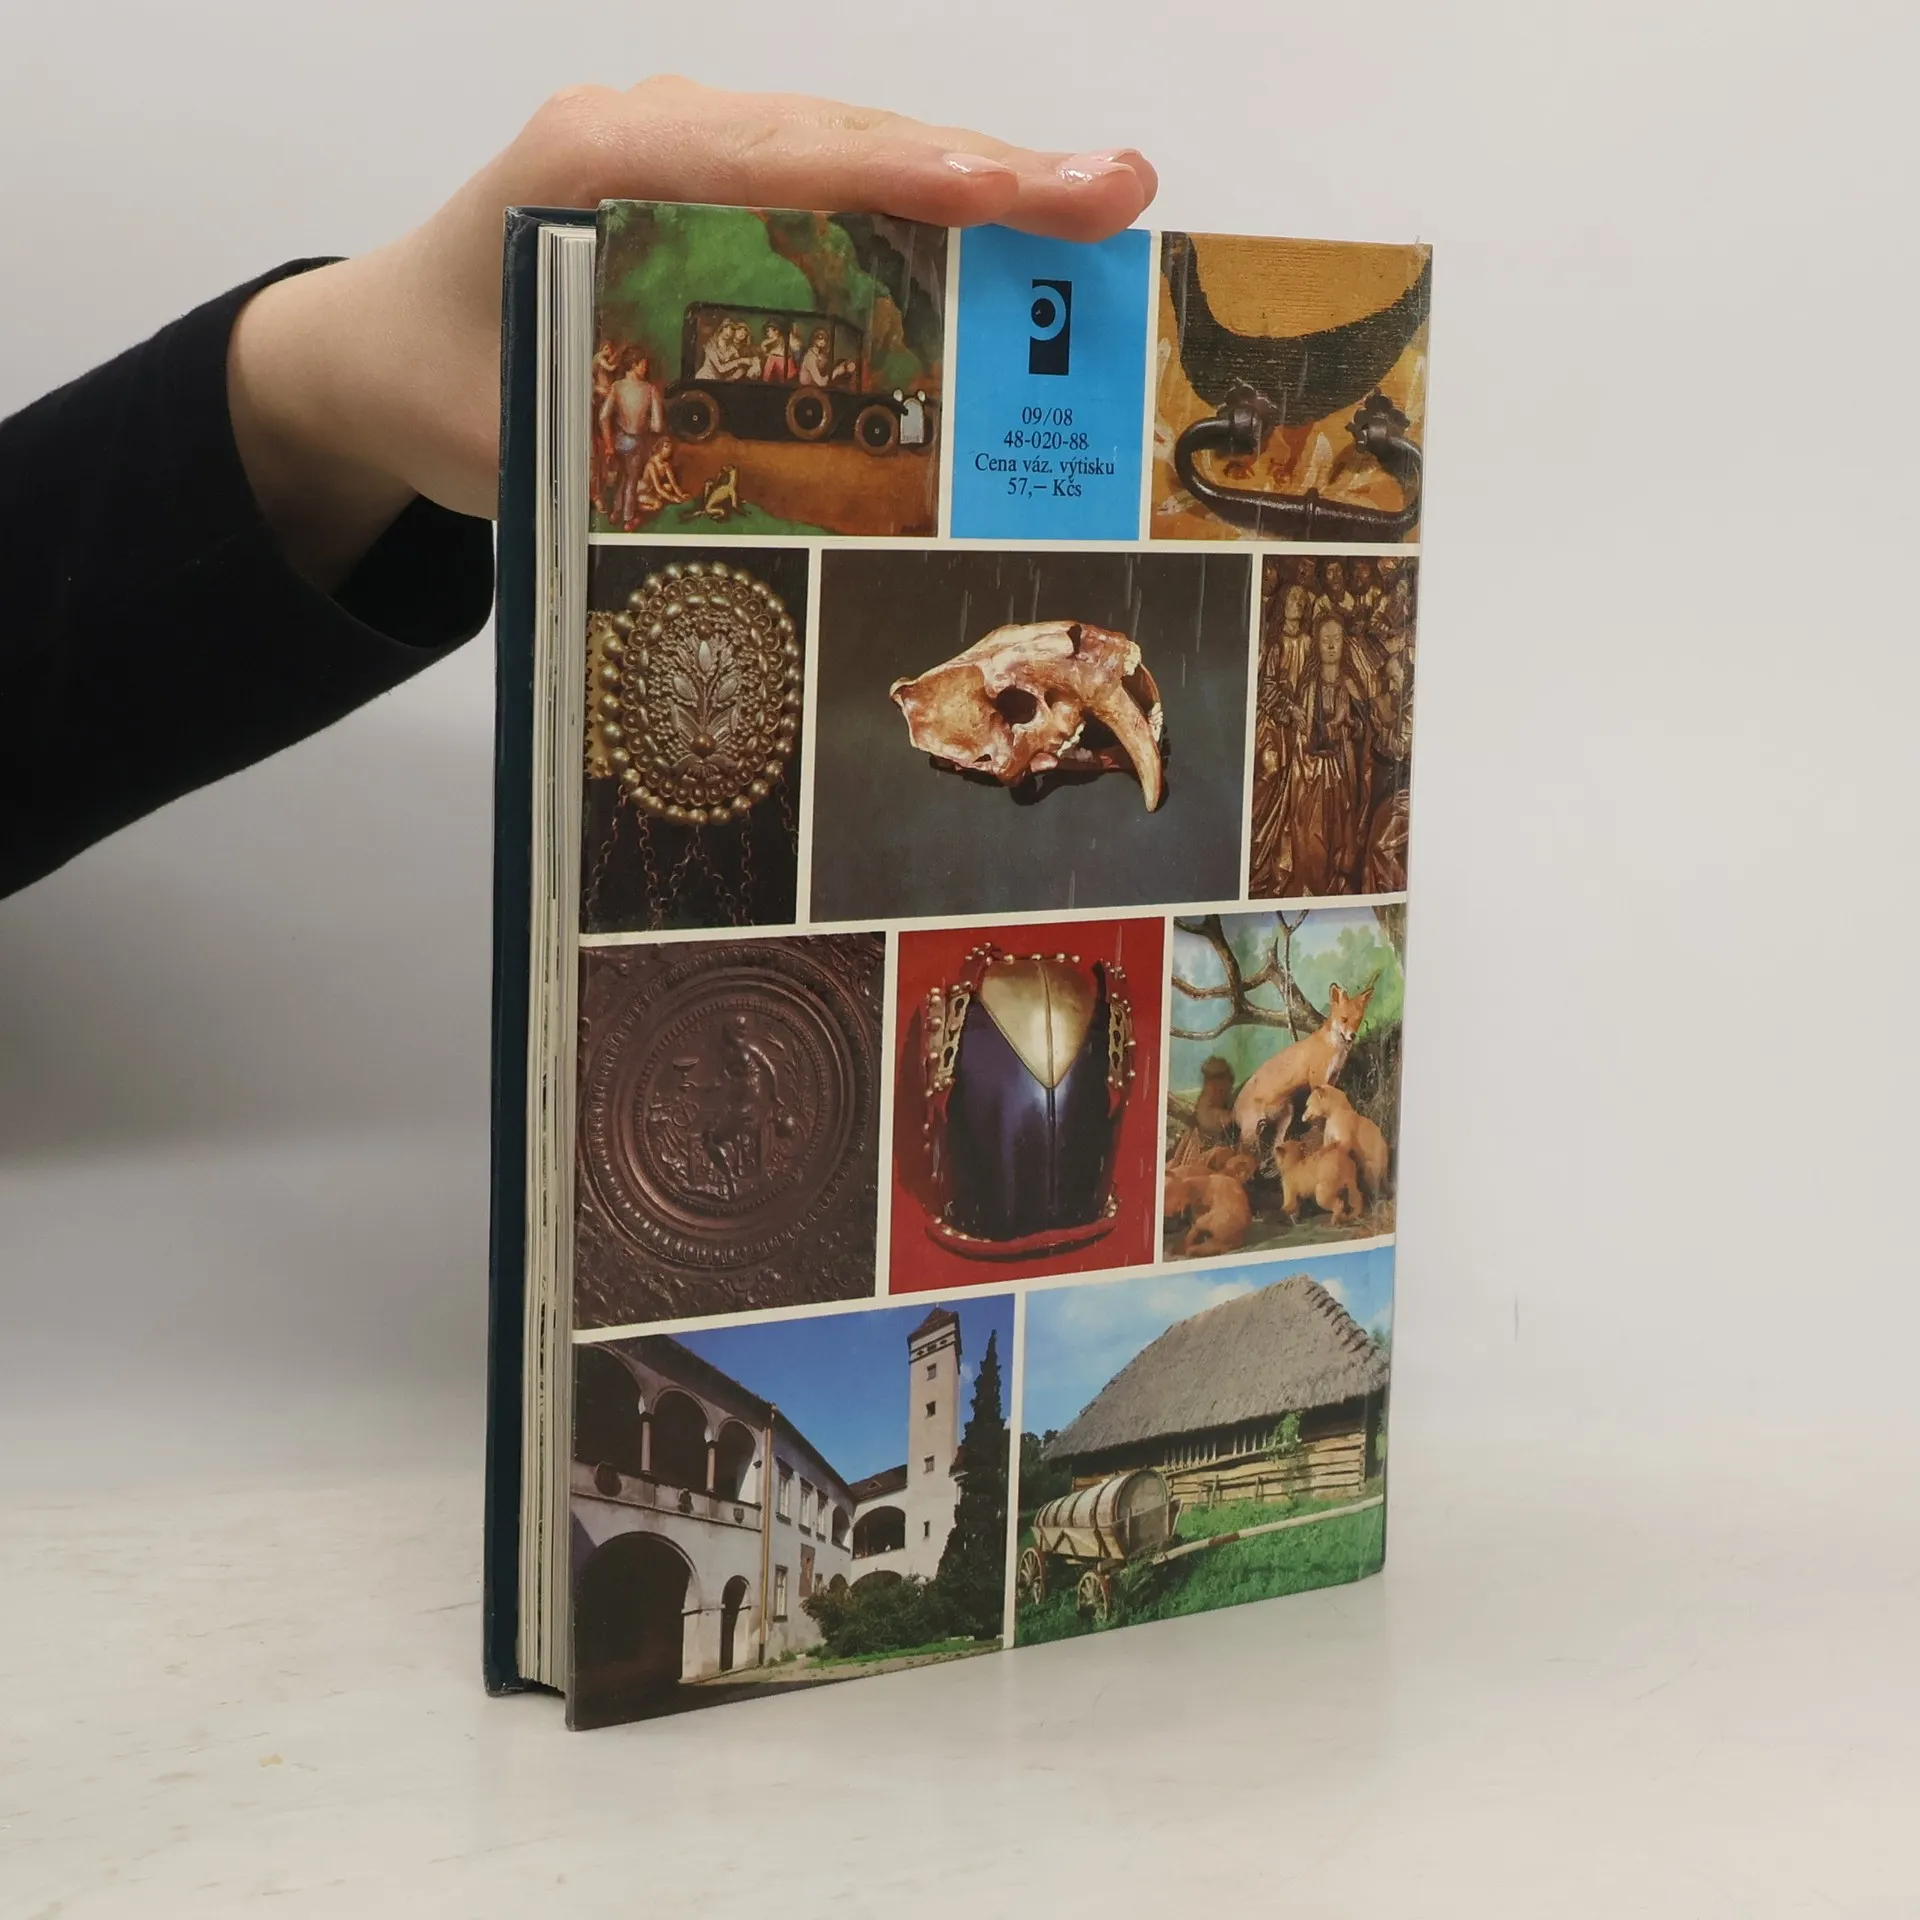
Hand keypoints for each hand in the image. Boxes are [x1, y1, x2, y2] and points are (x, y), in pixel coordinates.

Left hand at [227, 77, 1156, 586]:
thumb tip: (773, 515)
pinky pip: (832, 182)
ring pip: (852, 146)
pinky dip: (923, 211)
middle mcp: (654, 129)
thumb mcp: (511, 441)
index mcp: (601, 163)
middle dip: (989, 169)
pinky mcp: (710, 184)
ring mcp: (686, 146)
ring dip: (974, 185)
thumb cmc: (435, 384)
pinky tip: (1009, 244)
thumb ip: (628, 457)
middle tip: (1117, 194)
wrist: (368, 349)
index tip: (1020, 193)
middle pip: (845, 134)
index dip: (912, 178)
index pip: (783, 157)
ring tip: (1095, 212)